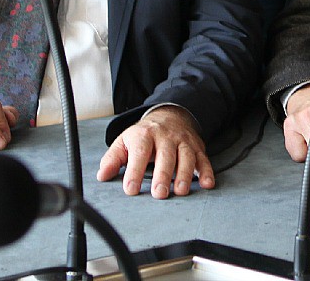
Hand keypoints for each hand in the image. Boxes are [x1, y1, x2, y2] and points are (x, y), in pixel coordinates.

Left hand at [98, 107, 212, 197]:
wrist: (170, 115)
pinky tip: (207, 184)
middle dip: (163, 175)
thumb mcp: (124, 142)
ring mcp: (183, 141)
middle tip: (159, 194)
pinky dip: (207, 171)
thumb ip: (113, 159)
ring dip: (185, 174)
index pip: (139, 152)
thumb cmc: (144, 135)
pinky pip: (204, 159)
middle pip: (166, 155)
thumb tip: (102, 176)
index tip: (131, 189)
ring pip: (187, 156)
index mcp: (144, 135)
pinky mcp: (197, 147)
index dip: (135, 171)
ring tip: (180, 191)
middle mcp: (165, 136)